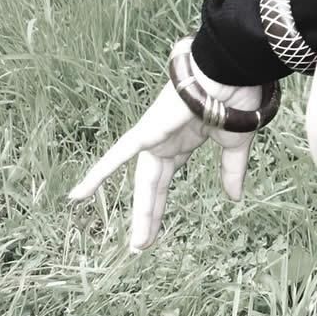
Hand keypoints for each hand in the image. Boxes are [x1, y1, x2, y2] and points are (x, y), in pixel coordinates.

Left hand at [66, 43, 263, 253]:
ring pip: (138, 175)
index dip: (159, 207)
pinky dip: (101, 171)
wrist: (234, 70)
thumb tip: (234, 197)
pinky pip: (121, 151)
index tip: (154, 235)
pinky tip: (80, 193)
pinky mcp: (150, 128)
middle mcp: (163, 140)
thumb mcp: (236, 143)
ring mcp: (155, 134)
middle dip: (147, 215)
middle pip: (150, 185)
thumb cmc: (236, 96)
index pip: (165, 181)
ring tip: (129, 238)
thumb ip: (231, 170)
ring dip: (138, 210)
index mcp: (181, 142)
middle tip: (141, 245)